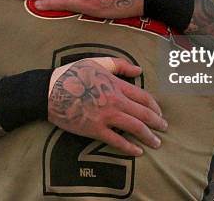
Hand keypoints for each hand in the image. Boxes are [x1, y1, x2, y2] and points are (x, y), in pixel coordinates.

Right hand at [48, 57, 166, 156]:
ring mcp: (106, 116)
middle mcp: (115, 101)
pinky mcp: (95, 130)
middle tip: (165, 128)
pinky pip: (117, 141)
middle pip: (144, 114)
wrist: (49, 91)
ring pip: (135, 128)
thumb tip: (139, 69)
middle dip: (157, 122)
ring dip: (149, 136)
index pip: (143, 97)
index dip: (155, 106)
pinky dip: (129, 148)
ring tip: (156, 143)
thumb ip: (119, 65)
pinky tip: (137, 152)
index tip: (160, 113)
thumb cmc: (72, 74)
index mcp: (116, 85)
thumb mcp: (96, 62)